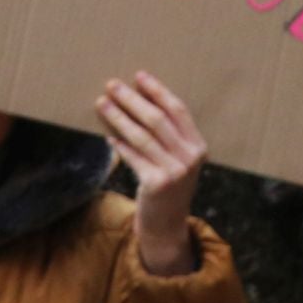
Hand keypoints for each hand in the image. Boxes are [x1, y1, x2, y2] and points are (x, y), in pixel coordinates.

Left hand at [96, 71, 204, 275]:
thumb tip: (138, 103)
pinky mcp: (157, 183)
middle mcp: (190, 156)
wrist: (167, 227)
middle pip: (158, 119)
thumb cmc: (169, 189)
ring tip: (103, 103)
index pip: (178, 109)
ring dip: (119, 117)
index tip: (139, 75)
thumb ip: (169, 138)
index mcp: (199, 145)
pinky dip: (120, 145)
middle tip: (113, 85)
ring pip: (142, 135)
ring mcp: (175, 171)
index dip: (158, 90)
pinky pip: (134, 157)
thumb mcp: (179, 162)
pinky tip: (108, 135)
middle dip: (133, 99)